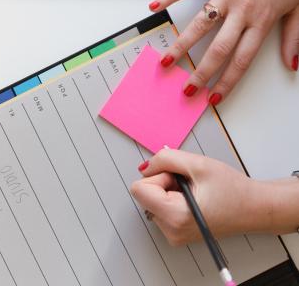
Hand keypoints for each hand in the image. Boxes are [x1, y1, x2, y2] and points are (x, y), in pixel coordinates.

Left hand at [130, 149, 269, 245]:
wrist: (255, 208)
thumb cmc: (233, 189)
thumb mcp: (198, 163)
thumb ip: (165, 159)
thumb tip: (144, 167)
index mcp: (175, 216)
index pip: (139, 189)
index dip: (158, 176)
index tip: (179, 178)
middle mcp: (171, 231)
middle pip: (144, 195)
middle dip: (164, 183)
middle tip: (190, 184)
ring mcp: (173, 235)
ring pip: (152, 200)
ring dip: (169, 191)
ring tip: (195, 193)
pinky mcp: (175, 233)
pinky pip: (160, 208)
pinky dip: (173, 199)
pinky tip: (194, 200)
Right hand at [149, 0, 298, 104]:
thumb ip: (293, 37)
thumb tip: (291, 63)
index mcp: (262, 20)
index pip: (241, 60)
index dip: (226, 82)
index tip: (213, 97)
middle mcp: (242, 10)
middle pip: (217, 50)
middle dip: (200, 74)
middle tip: (186, 89)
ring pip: (199, 26)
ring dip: (181, 46)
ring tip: (166, 60)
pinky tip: (155, 7)